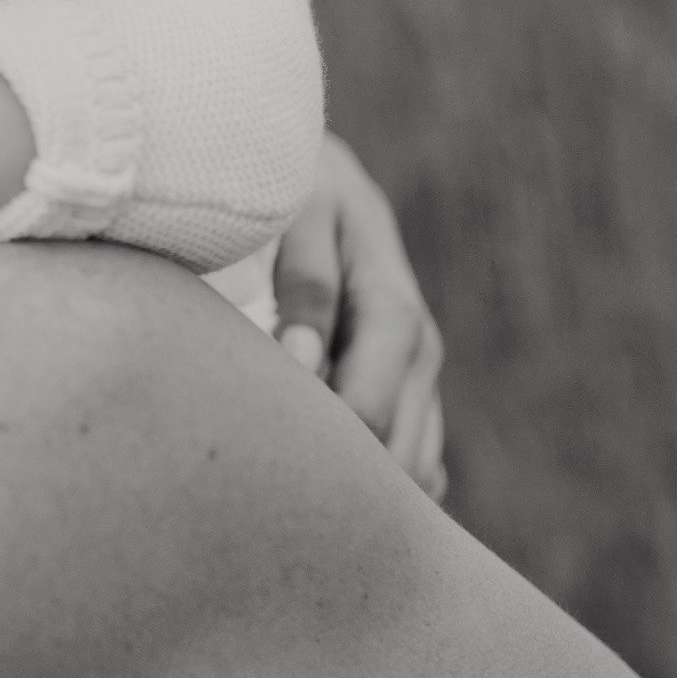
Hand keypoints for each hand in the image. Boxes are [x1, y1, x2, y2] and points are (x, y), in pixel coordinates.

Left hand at [273, 133, 447, 501]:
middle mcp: (420, 355)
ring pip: (415, 471)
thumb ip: (305, 282)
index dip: (318, 455)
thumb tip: (304, 362)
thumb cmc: (296, 190)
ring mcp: (420, 377)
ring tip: (292, 501)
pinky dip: (381, 488)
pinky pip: (414, 464)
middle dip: (343, 490)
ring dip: (364, 494)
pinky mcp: (410, 391)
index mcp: (395, 315)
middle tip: (266, 502)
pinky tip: (329, 486)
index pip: (370, 417)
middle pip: (400, 461)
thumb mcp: (301, 212)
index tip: (255, 465)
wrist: (322, 175)